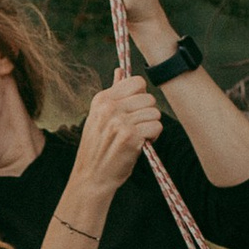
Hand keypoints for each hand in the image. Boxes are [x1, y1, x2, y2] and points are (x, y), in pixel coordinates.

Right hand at [69, 69, 162, 196]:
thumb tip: (120, 70)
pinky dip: (153, 137)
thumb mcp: (99, 117)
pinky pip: (156, 127)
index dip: (141, 96)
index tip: (134, 110)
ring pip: (154, 113)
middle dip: (147, 114)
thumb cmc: (98, 148)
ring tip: (137, 137)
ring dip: (150, 127)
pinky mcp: (131, 137)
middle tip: (135, 128)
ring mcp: (120, 122)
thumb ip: (113, 94)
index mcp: (102, 100)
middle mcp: (110, 108)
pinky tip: (141, 145)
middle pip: (149, 98)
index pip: (137, 82)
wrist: (92, 177)